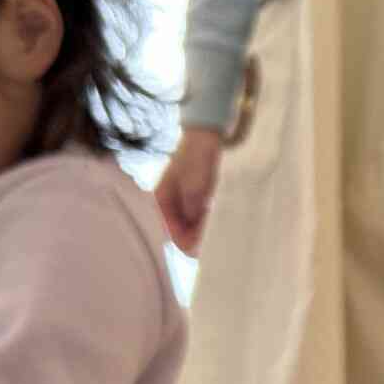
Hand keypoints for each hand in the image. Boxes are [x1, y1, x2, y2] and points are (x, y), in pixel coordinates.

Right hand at [154, 127, 224, 254]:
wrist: (205, 135)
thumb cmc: (198, 158)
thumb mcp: (196, 187)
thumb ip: (192, 213)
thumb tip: (193, 240)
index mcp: (162, 202)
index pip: (174, 236)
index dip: (191, 245)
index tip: (209, 248)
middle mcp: (168, 205)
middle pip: (182, 234)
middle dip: (198, 239)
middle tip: (218, 239)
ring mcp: (180, 202)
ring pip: (191, 228)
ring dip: (204, 232)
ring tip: (221, 229)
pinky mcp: (191, 199)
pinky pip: (198, 218)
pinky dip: (207, 222)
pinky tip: (219, 219)